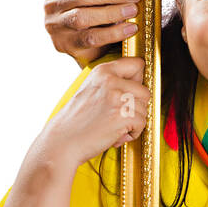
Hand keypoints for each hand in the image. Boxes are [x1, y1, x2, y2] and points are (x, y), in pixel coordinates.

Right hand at [30, 57, 149, 170]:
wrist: (61, 142)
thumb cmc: (75, 121)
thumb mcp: (90, 90)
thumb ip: (112, 84)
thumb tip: (138, 85)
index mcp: (102, 71)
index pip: (137, 64)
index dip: (138, 80)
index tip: (132, 92)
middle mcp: (111, 80)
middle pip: (145, 91)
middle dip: (136, 107)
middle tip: (119, 117)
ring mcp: (117, 97)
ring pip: (145, 109)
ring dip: (134, 121)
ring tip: (114, 127)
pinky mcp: (123, 115)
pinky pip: (142, 123)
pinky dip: (133, 133)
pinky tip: (116, 135)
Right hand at [44, 0, 142, 64]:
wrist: (86, 45)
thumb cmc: (94, 12)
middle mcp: (53, 2)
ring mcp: (56, 24)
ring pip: (82, 16)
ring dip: (112, 12)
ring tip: (133, 10)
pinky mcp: (64, 44)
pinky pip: (90, 38)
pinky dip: (113, 33)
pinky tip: (129, 29)